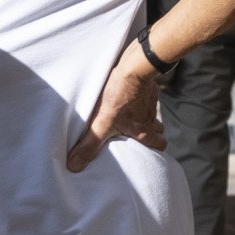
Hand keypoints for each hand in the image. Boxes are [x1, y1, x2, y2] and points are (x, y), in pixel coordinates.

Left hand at [65, 41, 169, 173]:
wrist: (134, 67)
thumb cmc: (120, 96)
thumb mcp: (101, 123)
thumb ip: (88, 146)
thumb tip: (73, 167)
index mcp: (145, 131)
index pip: (160, 146)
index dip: (155, 149)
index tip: (145, 151)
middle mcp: (151, 118)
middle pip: (158, 130)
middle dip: (151, 134)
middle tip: (137, 135)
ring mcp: (151, 102)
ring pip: (152, 114)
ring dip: (144, 117)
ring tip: (130, 119)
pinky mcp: (146, 88)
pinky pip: (146, 99)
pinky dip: (139, 101)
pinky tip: (127, 99)